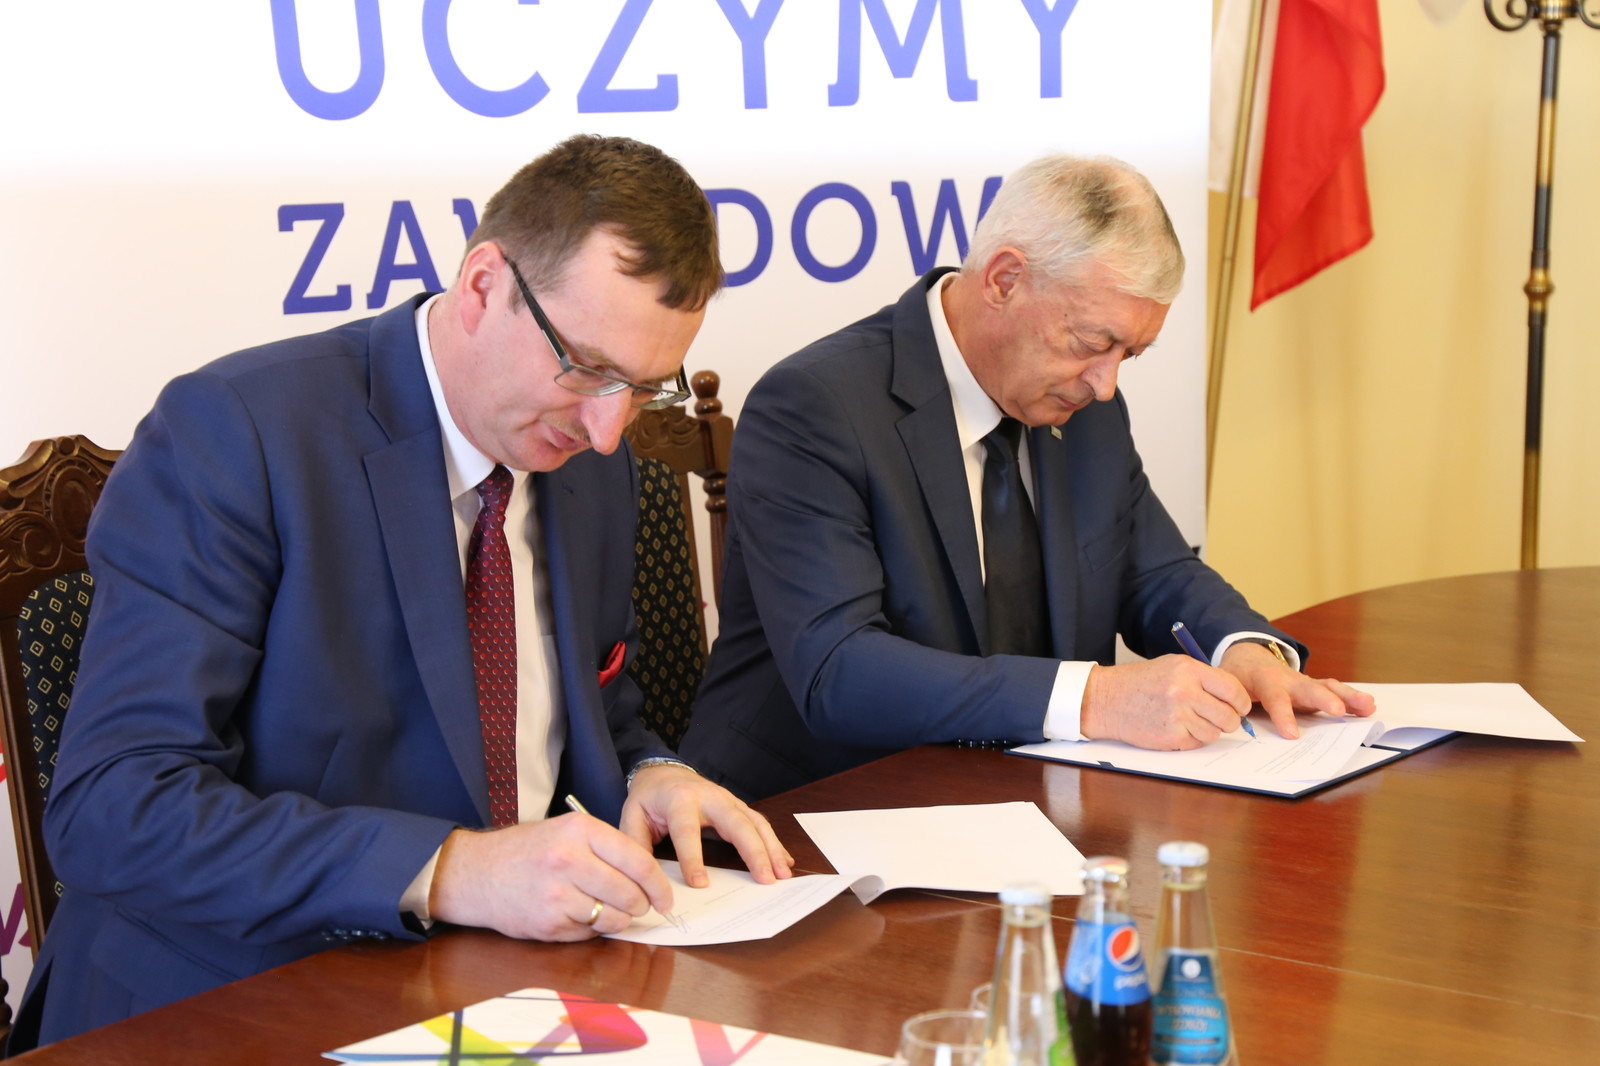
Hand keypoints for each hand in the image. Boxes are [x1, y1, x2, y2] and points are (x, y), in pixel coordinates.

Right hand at [428, 815, 671, 940]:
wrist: (474, 872)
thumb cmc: (525, 850)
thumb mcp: (565, 831)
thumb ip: (605, 849)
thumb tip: (648, 878)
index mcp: (580, 830)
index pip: (638, 861)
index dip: (658, 884)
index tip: (666, 897)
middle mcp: (570, 860)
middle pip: (630, 893)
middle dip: (641, 905)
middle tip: (639, 906)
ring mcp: (558, 894)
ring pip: (613, 918)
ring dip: (617, 919)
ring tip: (605, 910)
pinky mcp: (548, 923)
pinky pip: (589, 932)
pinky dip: (591, 928)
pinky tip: (576, 914)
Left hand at [621, 764, 794, 888]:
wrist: (663, 771)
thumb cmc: (648, 798)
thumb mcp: (632, 816)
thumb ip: (636, 844)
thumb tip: (642, 879)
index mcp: (679, 800)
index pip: (687, 830)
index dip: (693, 858)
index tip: (700, 884)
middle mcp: (710, 797)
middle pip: (737, 823)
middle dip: (754, 851)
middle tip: (766, 879)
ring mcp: (728, 800)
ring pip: (755, 823)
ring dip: (771, 848)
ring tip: (782, 874)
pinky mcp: (737, 806)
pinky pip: (759, 824)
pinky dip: (773, 842)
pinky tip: (784, 861)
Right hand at [1080, 655, 1251, 748]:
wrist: (1106, 699)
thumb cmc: (1140, 682)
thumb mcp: (1172, 666)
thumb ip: (1204, 678)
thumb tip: (1235, 699)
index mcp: (1188, 670)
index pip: (1233, 689)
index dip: (1240, 702)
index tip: (1239, 707)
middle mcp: (1184, 692)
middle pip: (1229, 716)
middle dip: (1228, 720)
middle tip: (1219, 718)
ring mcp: (1178, 716)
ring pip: (1215, 733)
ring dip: (1207, 730)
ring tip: (1189, 720)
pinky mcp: (1171, 737)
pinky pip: (1197, 743)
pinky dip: (1191, 739)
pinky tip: (1176, 727)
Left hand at [1219, 642, 1376, 738]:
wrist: (1249, 657)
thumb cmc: (1238, 675)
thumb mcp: (1226, 685)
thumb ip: (1229, 701)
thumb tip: (1232, 723)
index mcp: (1264, 680)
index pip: (1275, 698)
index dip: (1283, 715)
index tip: (1292, 735)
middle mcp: (1289, 680)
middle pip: (1308, 688)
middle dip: (1324, 699)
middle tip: (1338, 711)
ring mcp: (1304, 683)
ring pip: (1327, 687)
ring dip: (1348, 697)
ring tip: (1368, 705)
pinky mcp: (1314, 688)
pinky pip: (1335, 691)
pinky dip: (1351, 698)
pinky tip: (1369, 707)